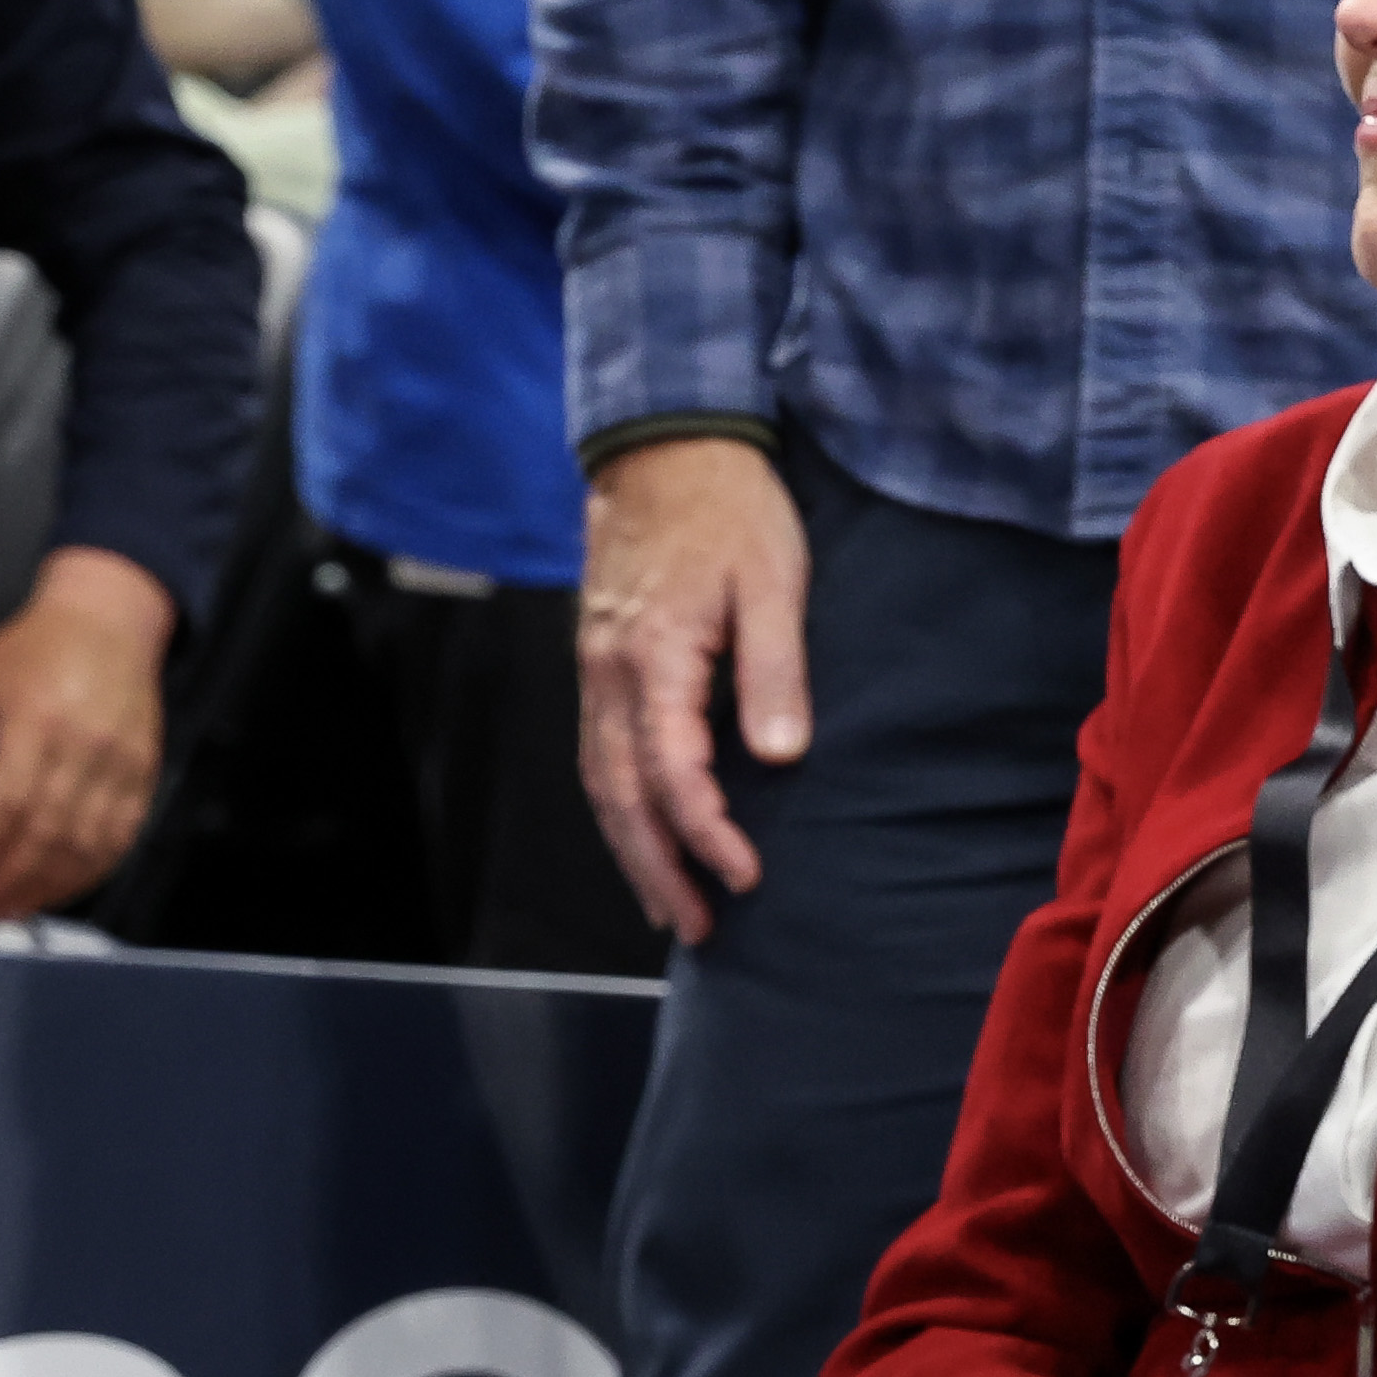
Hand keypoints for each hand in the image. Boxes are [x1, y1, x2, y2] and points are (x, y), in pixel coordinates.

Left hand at [0, 548, 168, 918]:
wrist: (110, 621)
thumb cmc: (41, 647)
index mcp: (39, 719)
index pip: (6, 802)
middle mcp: (87, 745)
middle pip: (45, 833)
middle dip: (6, 880)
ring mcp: (122, 762)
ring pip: (85, 844)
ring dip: (45, 886)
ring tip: (11, 906)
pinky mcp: (144, 773)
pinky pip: (120, 835)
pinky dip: (90, 871)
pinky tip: (61, 886)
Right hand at [576, 433, 807, 941]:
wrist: (666, 449)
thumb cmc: (730, 512)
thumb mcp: (774, 582)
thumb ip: (775, 670)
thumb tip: (781, 754)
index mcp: (654, 658)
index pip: (674, 773)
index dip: (707, 834)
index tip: (747, 876)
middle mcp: (609, 675)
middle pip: (622, 795)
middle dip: (658, 868)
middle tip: (699, 927)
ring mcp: (596, 671)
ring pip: (602, 781)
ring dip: (633, 849)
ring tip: (671, 907)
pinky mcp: (600, 665)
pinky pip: (600, 753)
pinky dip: (620, 807)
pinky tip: (645, 836)